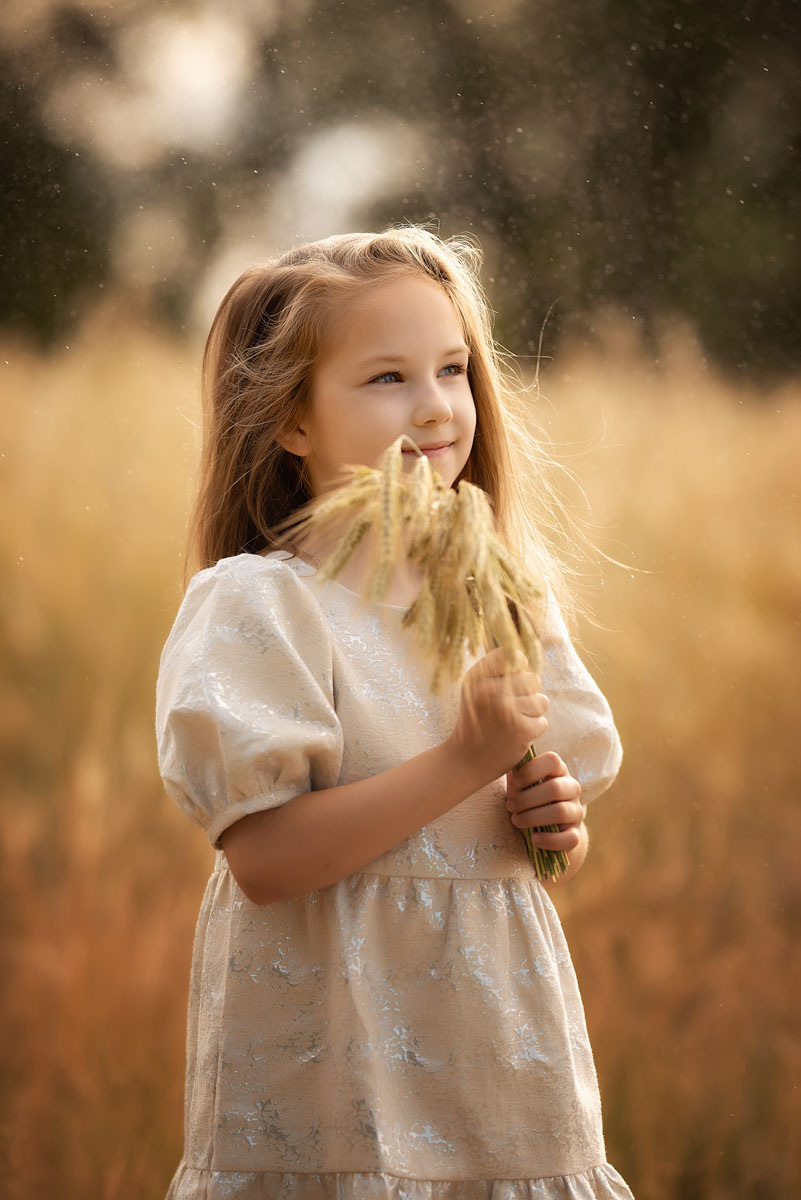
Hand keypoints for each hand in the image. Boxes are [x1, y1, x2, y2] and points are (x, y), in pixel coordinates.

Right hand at [445, 647, 549, 788]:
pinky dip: (532, 731)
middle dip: (527, 696)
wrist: (465, 760)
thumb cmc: (476, 720)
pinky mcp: (521, 729)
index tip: (507, 685)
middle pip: (533, 680)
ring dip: (532, 714)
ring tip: (512, 723)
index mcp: (478, 675)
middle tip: (508, 710)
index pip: (515, 656)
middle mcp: (490, 689)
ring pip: (542, 701)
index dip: (518, 670)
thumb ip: (497, 670)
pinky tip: (514, 736)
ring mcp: (506, 709)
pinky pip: (542, 722)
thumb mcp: (475, 688)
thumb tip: (527, 657)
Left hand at [505, 751, 584, 853]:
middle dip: (527, 799)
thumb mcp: (520, 785)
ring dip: (533, 817)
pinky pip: (569, 838)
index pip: (552, 760)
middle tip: (510, 806)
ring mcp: (576, 811)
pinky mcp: (576, 834)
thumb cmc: (527, 799)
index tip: (514, 783)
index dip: (531, 770)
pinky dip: (549, 840)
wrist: (544, 828)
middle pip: (555, 789)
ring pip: (560, 812)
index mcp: (558, 771)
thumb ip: (515, 774)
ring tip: (516, 820)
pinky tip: (534, 839)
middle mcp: (572, 788)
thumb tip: (505, 763)